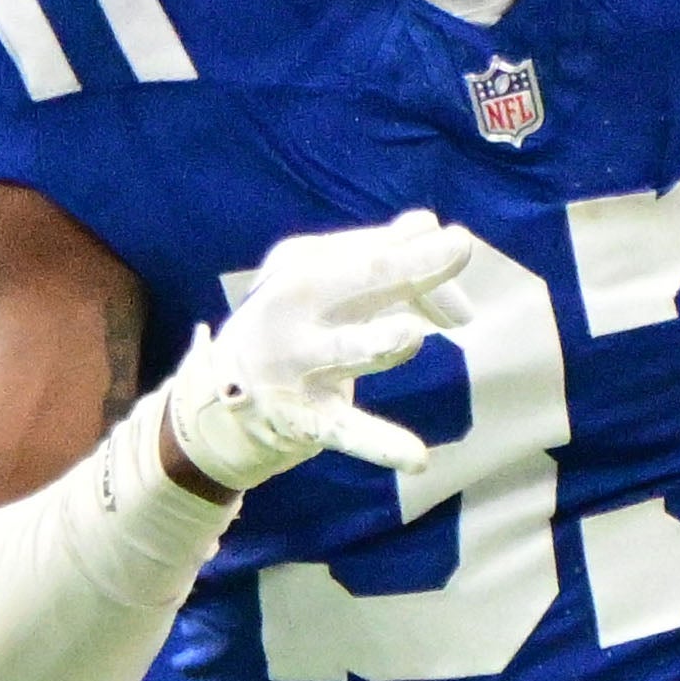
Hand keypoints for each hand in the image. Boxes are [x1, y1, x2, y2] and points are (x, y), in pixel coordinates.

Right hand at [148, 209, 485, 497]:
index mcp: (300, 270)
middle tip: (458, 247)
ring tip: (410, 336)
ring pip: (346, 352)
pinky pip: (347, 431)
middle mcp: (293, 312)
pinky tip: (417, 458)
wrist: (220, 395)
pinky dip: (379, 445)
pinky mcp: (304, 421)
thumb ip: (371, 255)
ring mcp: (296, 367)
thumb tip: (427, 223)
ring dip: (376, 342)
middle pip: (359, 284)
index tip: (459, 242)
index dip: (417, 252)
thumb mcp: (317, 280)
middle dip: (409, 267)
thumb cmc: (289, 323)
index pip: (366, 255)